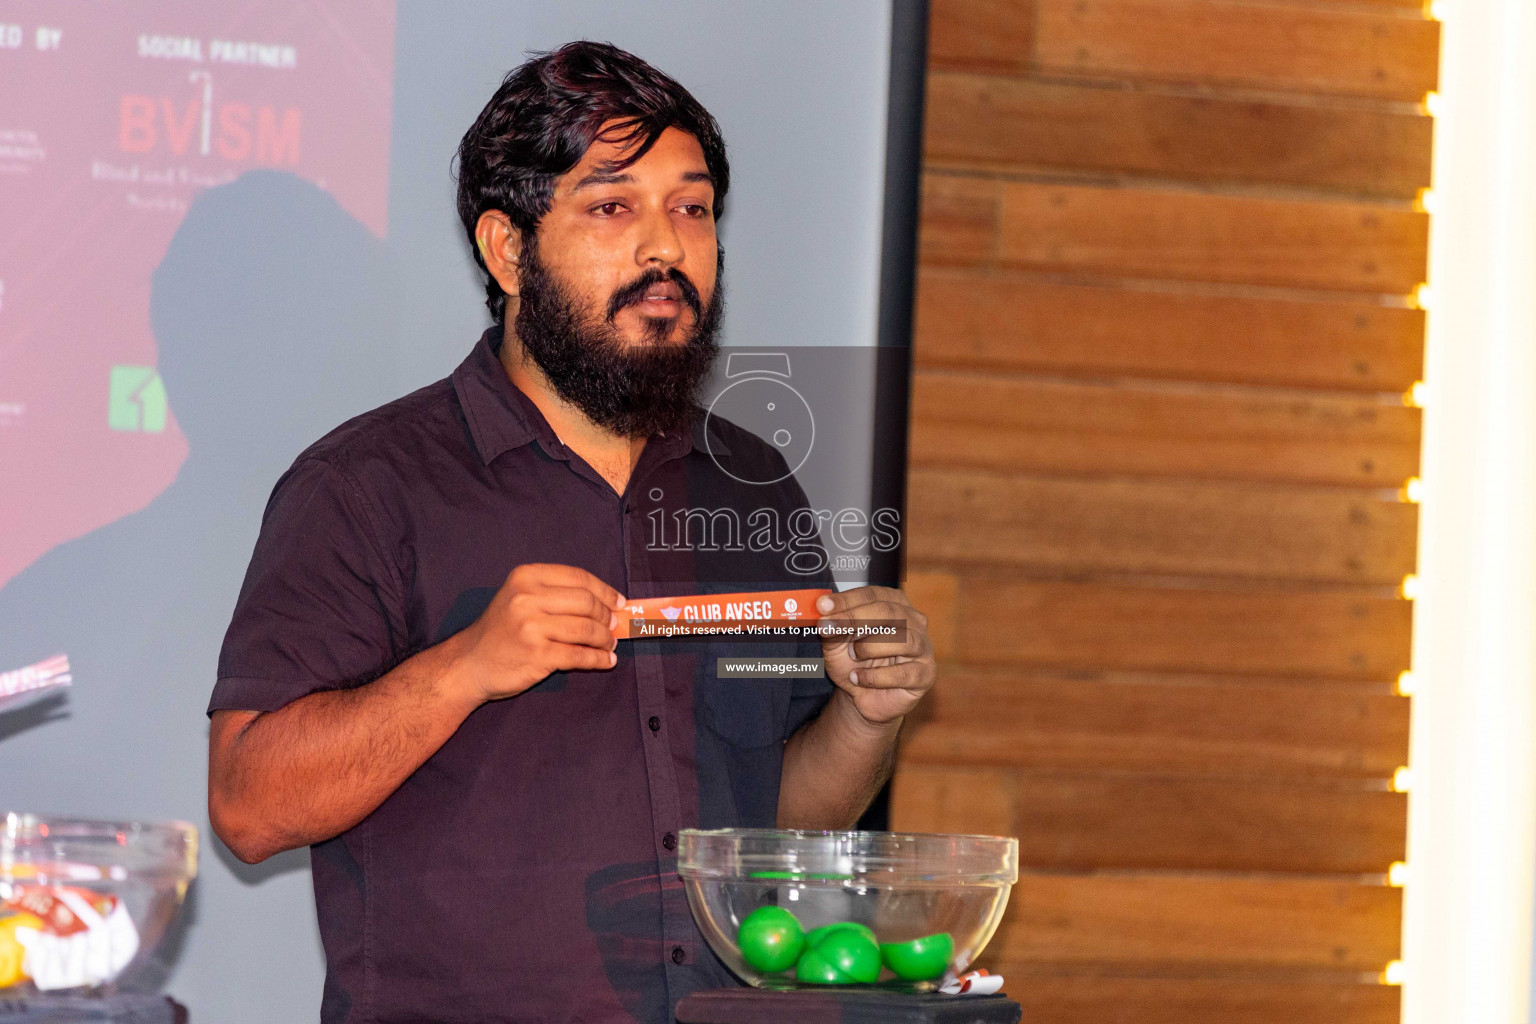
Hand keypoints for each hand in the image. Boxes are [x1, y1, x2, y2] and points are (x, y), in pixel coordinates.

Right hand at [451, 563, 623, 703]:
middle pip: (586, 602)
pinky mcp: (537, 655)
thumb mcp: (519, 598)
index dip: (604, 590)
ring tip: (610, 644)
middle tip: (614, 626)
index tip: (619, 602)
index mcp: (525, 577)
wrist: (469, 664)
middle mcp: (527, 598)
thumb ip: (554, 595)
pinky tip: (607, 661)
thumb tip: (605, 603)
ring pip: (586, 629)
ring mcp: (531, 627)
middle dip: (606, 615)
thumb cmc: (500, 630)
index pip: (578, 577)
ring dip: (605, 639)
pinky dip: (599, 659)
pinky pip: (579, 655)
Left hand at [816, 586, 935, 726]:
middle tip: (828, 628)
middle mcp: (914, 621)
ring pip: (901, 639)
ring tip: (852, 657)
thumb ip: (833, 628)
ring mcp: (923, 647)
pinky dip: (875, 677)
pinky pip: (903, 672)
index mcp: (894, 604)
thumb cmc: (853, 663)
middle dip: (854, 619)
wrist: (861, 697)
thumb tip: (825, 614)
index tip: (822, 606)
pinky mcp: (925, 674)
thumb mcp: (836, 643)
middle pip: (888, 612)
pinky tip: (858, 678)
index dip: (847, 600)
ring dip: (868, 648)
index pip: (872, 595)